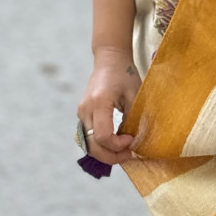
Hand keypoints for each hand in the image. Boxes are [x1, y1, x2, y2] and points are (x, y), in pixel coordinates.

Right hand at [77, 47, 140, 164]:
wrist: (109, 59)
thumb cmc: (125, 74)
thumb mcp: (134, 94)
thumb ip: (133, 118)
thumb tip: (133, 142)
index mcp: (99, 102)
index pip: (103, 136)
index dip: (118, 145)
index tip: (132, 140)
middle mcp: (85, 110)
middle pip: (92, 146)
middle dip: (111, 156)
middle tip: (129, 154)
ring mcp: (81, 113)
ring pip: (88, 145)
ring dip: (105, 153)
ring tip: (123, 151)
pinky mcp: (82, 115)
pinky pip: (88, 137)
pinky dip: (101, 146)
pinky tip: (115, 144)